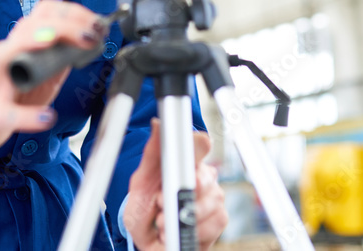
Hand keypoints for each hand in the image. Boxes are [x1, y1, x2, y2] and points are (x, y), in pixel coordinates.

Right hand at [0, 0, 103, 173]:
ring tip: (51, 43)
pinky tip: (45, 117)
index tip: (95, 22)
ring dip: (29, 44)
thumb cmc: (12, 92)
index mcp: (21, 44)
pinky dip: (27, 115)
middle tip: (88, 34)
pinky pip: (6, 111)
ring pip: (4, 54)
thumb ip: (62, 56)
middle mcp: (5, 55)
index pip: (43, 14)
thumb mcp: (43, 71)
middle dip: (61, 26)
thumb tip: (90, 40)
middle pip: (27, 27)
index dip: (70, 13)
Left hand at [123, 119, 227, 249]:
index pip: (200, 145)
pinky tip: (178, 230)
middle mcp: (204, 175)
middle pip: (203, 177)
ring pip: (208, 201)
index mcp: (186, 161)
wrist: (148, 240)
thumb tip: (157, 124)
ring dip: (180, 215)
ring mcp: (214, 196)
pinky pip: (212, 222)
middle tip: (160, 201)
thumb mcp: (142, 182)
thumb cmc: (146, 208)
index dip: (196, 147)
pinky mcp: (220, 218)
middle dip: (177, 194)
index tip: (190, 152)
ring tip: (164, 220)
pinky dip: (190, 229)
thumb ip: (152, 154)